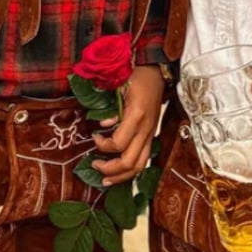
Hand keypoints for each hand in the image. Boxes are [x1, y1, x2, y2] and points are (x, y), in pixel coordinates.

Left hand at [91, 65, 163, 185]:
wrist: (157, 72)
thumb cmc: (137, 76)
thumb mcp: (120, 86)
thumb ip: (111, 107)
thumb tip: (103, 125)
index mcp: (137, 116)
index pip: (119, 144)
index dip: (103, 146)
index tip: (94, 137)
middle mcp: (146, 129)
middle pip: (130, 162)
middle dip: (110, 169)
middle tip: (95, 165)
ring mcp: (151, 134)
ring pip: (140, 166)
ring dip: (121, 176)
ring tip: (106, 179)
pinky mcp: (152, 135)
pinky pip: (144, 159)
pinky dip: (131, 169)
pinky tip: (120, 171)